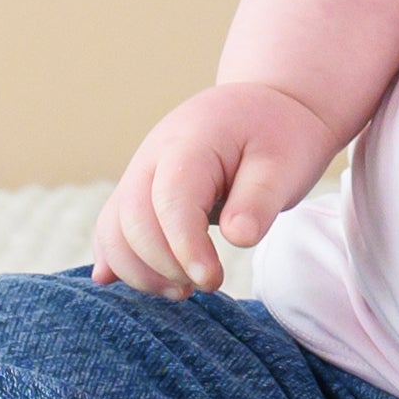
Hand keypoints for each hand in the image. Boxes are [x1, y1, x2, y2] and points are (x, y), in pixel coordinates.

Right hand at [91, 84, 339, 298]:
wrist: (262, 108)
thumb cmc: (277, 135)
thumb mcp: (284, 163)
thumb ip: (261, 200)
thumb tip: (239, 238)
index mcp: (191, 142)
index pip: (172, 200)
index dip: (186, 247)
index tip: (212, 281)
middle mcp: (153, 155)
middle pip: (133, 219)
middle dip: (163, 265)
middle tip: (208, 285)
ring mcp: (140, 172)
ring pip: (114, 229)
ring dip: (140, 270)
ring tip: (183, 290)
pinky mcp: (138, 191)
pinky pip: (113, 228)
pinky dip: (120, 260)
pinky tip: (143, 284)